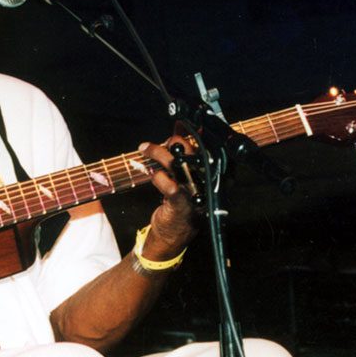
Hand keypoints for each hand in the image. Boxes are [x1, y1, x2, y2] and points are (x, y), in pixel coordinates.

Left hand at [138, 137, 198, 259]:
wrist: (173, 234)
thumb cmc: (178, 200)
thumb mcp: (182, 174)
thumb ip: (181, 152)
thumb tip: (177, 127)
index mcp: (210, 173)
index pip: (207, 146)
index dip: (193, 132)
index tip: (180, 122)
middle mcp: (207, 182)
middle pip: (193, 152)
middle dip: (175, 141)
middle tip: (161, 141)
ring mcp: (195, 194)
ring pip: (178, 164)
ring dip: (158, 152)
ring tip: (144, 148)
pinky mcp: (181, 205)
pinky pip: (170, 185)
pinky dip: (158, 177)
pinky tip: (153, 175)